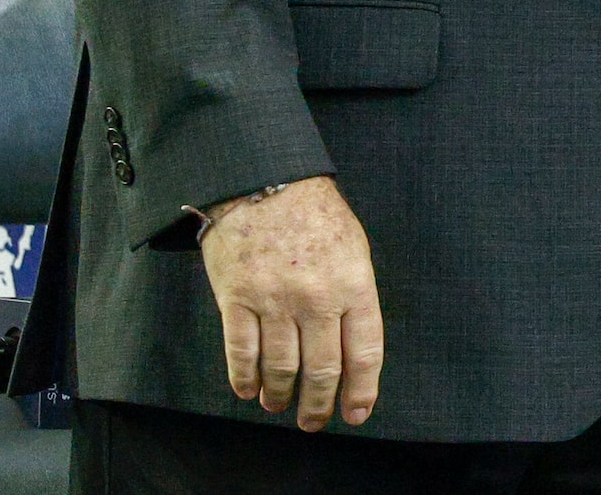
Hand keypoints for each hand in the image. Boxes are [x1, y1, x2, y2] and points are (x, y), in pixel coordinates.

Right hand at [198, 175, 382, 429]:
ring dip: (280, 395)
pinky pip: (241, 353)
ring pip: (281, 368)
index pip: (364, 352)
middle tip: (314, 422)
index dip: (361, 391)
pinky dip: (244, 378)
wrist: (263, 178)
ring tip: (278, 405)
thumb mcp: (353, 247)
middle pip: (322, 370)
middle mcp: (317, 297)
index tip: (356, 413)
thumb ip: (354, 295)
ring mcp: (275, 300)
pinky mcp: (236, 298)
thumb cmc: (314, 213)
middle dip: (318, 406)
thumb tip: (352, 347)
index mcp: (354, 283)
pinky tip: (248, 389)